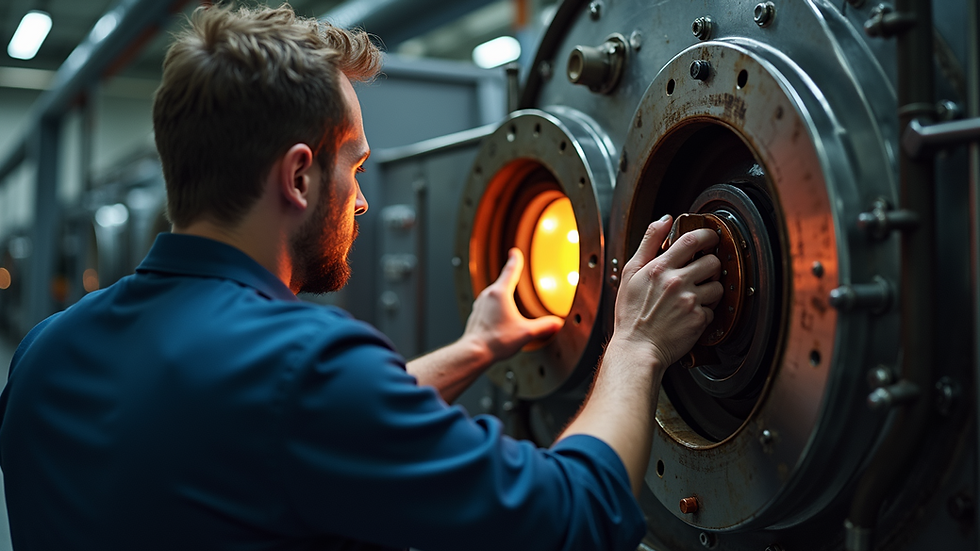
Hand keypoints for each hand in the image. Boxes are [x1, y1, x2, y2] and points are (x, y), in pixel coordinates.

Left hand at [462, 248, 563, 363]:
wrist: (474, 352)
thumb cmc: (496, 341)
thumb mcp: (527, 333)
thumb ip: (545, 326)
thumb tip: (557, 323)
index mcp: (500, 293)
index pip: (511, 271)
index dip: (516, 260)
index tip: (515, 252)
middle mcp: (488, 295)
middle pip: (503, 282)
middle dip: (511, 279)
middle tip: (516, 272)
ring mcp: (480, 305)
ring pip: (495, 295)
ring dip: (504, 295)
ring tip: (512, 302)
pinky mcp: (477, 315)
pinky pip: (489, 305)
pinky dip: (497, 307)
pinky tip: (501, 319)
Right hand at [612, 215, 723, 369]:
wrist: (637, 348)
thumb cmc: (631, 314)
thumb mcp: (630, 272)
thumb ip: (648, 242)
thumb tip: (664, 220)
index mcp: (660, 268)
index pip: (691, 240)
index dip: (707, 235)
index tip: (710, 237)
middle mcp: (677, 282)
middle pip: (712, 262)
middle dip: (711, 265)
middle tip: (702, 272)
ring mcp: (690, 301)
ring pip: (718, 286)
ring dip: (711, 289)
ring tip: (695, 296)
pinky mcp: (698, 320)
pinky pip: (713, 310)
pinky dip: (705, 312)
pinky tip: (690, 315)